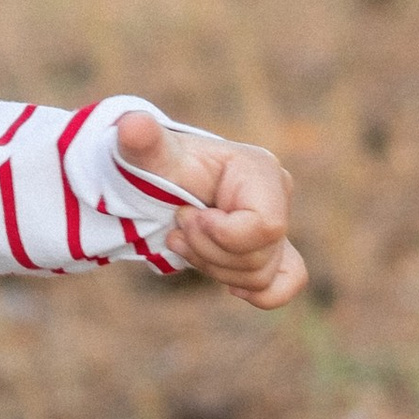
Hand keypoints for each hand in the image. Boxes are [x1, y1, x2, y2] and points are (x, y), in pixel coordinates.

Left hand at [116, 112, 307, 311]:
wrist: (153, 184)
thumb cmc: (155, 165)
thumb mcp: (147, 155)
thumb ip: (141, 140)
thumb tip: (133, 125)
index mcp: (259, 169)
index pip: (265, 226)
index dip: (219, 234)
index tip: (184, 214)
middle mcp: (278, 196)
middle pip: (259, 256)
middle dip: (207, 252)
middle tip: (176, 228)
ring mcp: (277, 226)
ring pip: (261, 276)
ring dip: (212, 268)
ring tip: (184, 241)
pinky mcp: (272, 250)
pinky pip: (285, 284)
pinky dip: (257, 293)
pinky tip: (228, 285)